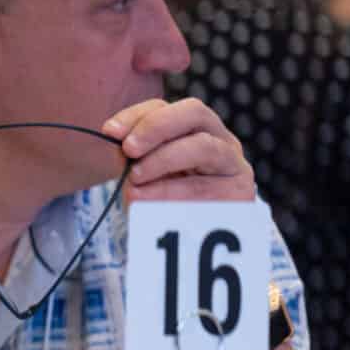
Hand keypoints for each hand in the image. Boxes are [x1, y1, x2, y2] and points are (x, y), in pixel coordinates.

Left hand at [106, 98, 255, 204]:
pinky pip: (207, 186)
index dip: (136, 115)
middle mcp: (217, 137)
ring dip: (164, 161)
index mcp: (190, 127)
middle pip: (194, 112)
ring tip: (134, 180)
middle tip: (129, 150)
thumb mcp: (141, 174)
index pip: (164, 107)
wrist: (191, 242)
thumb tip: (117, 145)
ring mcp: (232, 162)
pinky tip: (150, 201)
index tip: (109, 132)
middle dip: (157, 126)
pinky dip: (174, 192)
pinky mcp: (240, 191)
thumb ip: (131, 157)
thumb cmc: (159, 200)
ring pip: (203, 147)